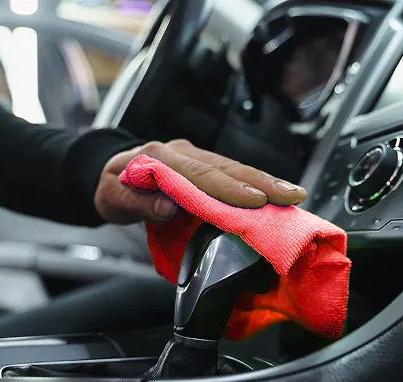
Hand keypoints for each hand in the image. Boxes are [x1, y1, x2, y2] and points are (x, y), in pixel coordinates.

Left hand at [94, 139, 306, 224]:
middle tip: (292, 195)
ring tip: (293, 194)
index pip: (199, 173)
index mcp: (160, 157)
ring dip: (265, 181)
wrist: (108, 171)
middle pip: (225, 167)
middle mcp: (182, 151)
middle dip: (261, 182)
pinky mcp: (202, 164)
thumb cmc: (112, 186)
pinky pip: (230, 173)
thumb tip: (168, 208)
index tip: (256, 200)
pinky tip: (275, 194)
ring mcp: (194, 155)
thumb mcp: (112, 197)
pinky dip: (254, 184)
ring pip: (233, 168)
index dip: (228, 188)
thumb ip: (137, 202)